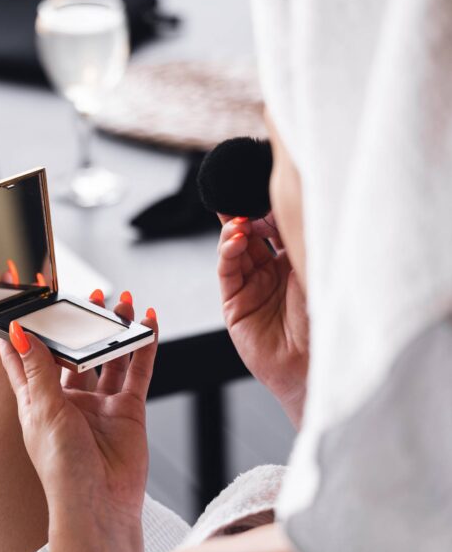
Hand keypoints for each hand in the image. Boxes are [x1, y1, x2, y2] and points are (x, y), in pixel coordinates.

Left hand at [0, 293, 157, 530]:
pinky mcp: (128, 410)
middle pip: (72, 352)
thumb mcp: (44, 411)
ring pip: (107, 357)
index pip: (24, 359)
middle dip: (78, 325)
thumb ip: (37, 369)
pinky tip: (148, 324)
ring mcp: (99, 405)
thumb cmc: (62, 469)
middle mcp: (68, 401)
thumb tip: (19, 333)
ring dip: (112, 331)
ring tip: (120, 303)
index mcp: (37, 401)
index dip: (23, 332)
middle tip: (86, 296)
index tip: (24, 303)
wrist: (100, 505)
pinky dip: (143, 347)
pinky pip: (137, 370)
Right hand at [218, 214, 308, 426]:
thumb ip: (297, 237)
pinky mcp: (235, 304)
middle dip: (246, 211)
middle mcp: (274, 273)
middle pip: (253, 232)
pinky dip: (227, 251)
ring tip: (238, 219)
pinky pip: (227, 270)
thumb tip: (286, 200)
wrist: (314, 365)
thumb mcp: (314, 267)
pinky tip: (234, 238)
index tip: (263, 185)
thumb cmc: (325, 322)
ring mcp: (252, 287)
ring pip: (236, 248)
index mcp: (298, 262)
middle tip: (243, 194)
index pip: (277, 225)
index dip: (268, 206)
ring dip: (233, 230)